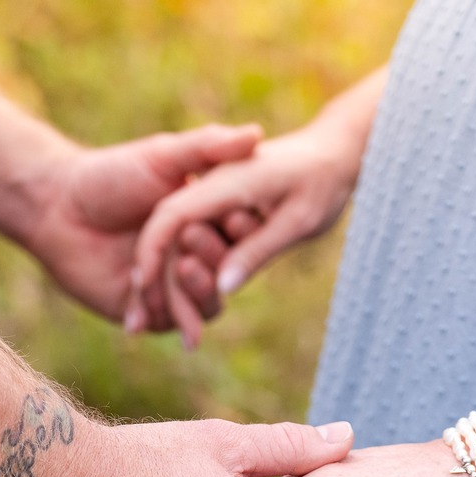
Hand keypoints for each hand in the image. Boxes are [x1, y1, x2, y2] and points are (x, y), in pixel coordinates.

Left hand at [17, 124, 262, 323]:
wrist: (58, 206)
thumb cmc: (111, 173)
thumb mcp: (163, 155)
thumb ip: (208, 147)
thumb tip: (256, 134)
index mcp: (208, 224)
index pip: (240, 237)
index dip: (243, 232)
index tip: (239, 217)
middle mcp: (196, 258)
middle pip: (226, 274)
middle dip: (215, 260)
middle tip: (192, 240)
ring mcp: (173, 287)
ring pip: (203, 305)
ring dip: (196, 291)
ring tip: (181, 267)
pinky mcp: (147, 311)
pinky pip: (167, 322)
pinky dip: (162, 312)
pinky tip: (151, 301)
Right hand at [126, 87, 380, 346]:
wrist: (336, 152)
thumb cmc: (324, 181)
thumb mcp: (299, 220)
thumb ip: (258, 250)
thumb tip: (222, 289)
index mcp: (224, 182)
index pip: (171, 217)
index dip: (151, 255)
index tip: (140, 291)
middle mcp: (209, 187)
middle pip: (166, 234)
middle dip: (151, 278)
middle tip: (139, 324)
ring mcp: (212, 198)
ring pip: (175, 240)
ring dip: (163, 281)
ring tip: (144, 322)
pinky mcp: (219, 210)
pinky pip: (192, 241)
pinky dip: (183, 271)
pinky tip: (171, 307)